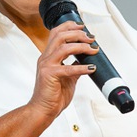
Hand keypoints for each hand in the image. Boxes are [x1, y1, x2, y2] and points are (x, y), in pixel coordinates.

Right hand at [0, 20, 97, 136]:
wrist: (43, 110)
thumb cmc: (53, 95)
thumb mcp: (67, 77)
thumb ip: (74, 67)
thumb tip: (85, 60)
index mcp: (49, 56)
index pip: (56, 33)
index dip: (69, 26)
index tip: (83, 26)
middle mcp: (46, 58)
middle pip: (60, 35)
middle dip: (77, 33)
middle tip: (91, 37)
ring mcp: (46, 66)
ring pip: (63, 47)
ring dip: (81, 46)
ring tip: (93, 50)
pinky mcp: (49, 75)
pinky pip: (68, 68)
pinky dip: (82, 67)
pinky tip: (91, 68)